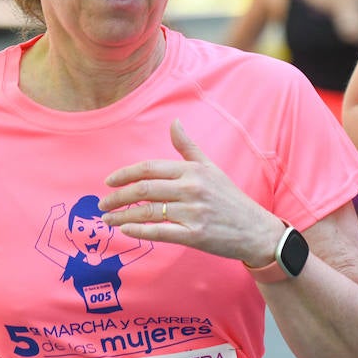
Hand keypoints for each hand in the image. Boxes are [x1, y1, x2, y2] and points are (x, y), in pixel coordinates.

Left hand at [100, 120, 282, 264]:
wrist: (255, 230)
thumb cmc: (230, 198)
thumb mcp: (211, 168)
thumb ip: (188, 147)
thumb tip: (174, 122)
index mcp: (192, 170)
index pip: (150, 168)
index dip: (125, 174)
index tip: (109, 182)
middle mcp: (191, 189)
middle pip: (144, 189)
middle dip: (118, 196)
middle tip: (102, 203)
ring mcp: (193, 213)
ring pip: (147, 212)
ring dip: (122, 216)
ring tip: (108, 219)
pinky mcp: (195, 235)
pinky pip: (160, 232)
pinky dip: (139, 231)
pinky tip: (125, 231)